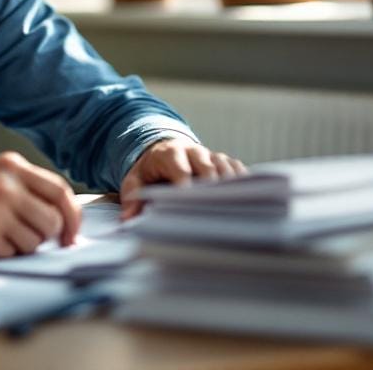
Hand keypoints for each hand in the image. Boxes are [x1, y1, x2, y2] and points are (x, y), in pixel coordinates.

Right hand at [0, 152, 81, 257]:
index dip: (73, 217)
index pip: (60, 191)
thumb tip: (68, 220)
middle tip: (24, 236)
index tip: (71, 236)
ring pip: (36, 241)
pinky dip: (3, 253)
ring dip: (22, 246)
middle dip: (46, 236)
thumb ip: (28, 190)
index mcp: (11, 166)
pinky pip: (13, 253)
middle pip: (53, 221)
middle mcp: (5, 184)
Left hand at [118, 137, 246, 219]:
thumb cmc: (149, 171)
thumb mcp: (135, 180)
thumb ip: (132, 199)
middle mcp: (194, 151)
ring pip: (226, 169)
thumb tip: (127, 222)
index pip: (181, 170)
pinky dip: (242, 184)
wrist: (163, 149)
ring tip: (232, 211)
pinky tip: (245, 203)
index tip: (188, 204)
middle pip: (208, 168)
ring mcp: (212, 155)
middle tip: (213, 213)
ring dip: (229, 188)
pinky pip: (238, 170)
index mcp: (170, 153)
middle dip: (211, 189)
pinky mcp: (225, 161)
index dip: (186, 187)